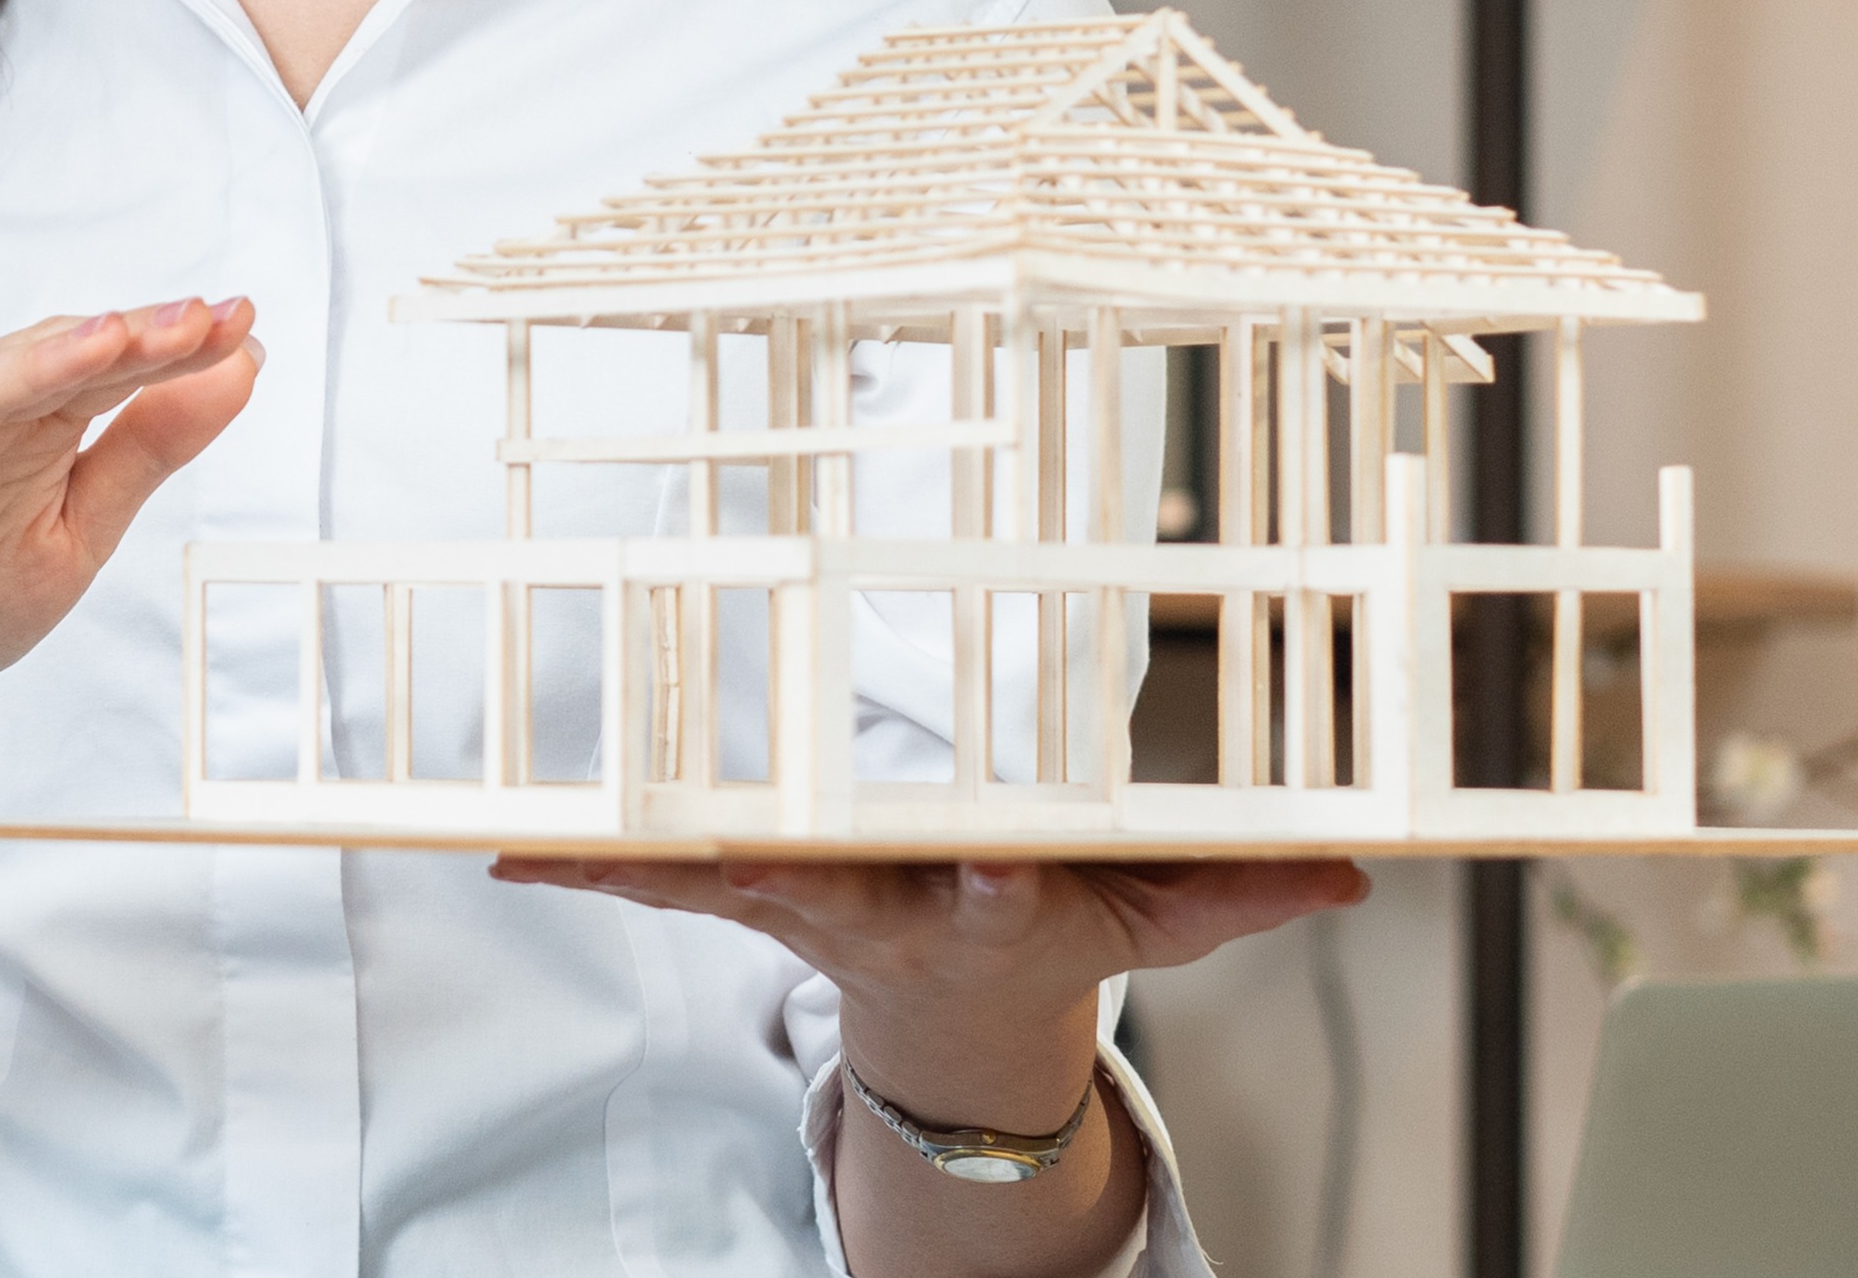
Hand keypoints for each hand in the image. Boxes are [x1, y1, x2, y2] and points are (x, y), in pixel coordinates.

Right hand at [0, 298, 261, 748]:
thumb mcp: (77, 531)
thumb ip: (147, 450)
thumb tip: (237, 366)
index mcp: (28, 427)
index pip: (105, 369)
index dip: (173, 344)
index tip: (240, 318)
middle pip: (43, 370)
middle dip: (120, 342)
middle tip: (194, 321)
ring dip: (21, 372)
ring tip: (94, 344)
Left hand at [489, 855, 1366, 1125]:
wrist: (959, 1020)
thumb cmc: (1056, 930)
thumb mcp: (1158, 918)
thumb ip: (1243, 889)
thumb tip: (1358, 869)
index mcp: (990, 902)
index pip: (1002, 882)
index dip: (1001, 870)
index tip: (1001, 855)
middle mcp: (885, 906)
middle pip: (838, 879)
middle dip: (787, 860)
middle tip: (731, 846)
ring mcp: (804, 902)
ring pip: (719, 873)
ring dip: (639, 858)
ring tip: (545, 838)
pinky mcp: (747, 892)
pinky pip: (659, 874)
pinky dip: (584, 860)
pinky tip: (499, 847)